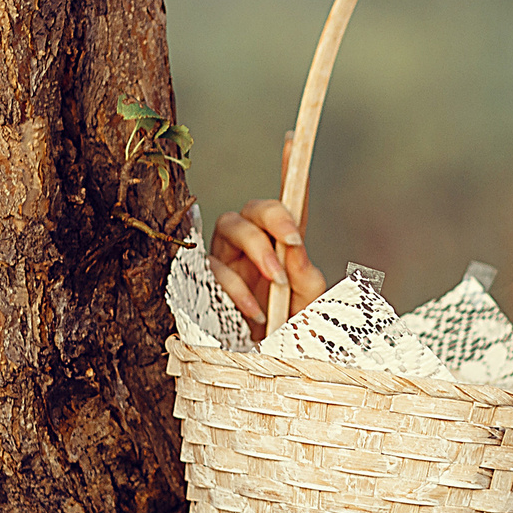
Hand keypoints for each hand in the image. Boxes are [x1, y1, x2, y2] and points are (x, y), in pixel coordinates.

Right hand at [208, 140, 327, 338]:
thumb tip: (296, 249)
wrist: (260, 371)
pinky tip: (255, 311)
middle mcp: (251, 244)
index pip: (289, 204)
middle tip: (293, 240)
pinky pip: (214, 268)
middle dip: (274, 215)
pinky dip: (237, 288)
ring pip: (231, 226)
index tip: (293, 140)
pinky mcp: (205, 281)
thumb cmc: (286, 333)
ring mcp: (225, 259)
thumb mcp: (306, 306)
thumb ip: (307, 277)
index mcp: (281, 246)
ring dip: (257, 249)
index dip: (289, 170)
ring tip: (276, 280)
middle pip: (254, 207)